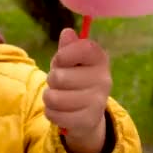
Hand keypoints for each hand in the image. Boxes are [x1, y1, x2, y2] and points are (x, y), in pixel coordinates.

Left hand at [43, 28, 111, 152]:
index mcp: (100, 59)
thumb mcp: (69, 61)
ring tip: (58, 96)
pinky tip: (61, 111)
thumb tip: (67, 32)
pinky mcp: (88, 120)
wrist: (88, 114)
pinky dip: (51, 113)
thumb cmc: (75, 78)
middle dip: (52, 80)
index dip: (64, 54)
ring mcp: (98, 102)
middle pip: (59, 77)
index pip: (83, 48)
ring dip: (49, 97)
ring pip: (54, 98)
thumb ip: (67, 48)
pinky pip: (54, 115)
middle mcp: (104, 79)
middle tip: (59, 83)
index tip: (61, 59)